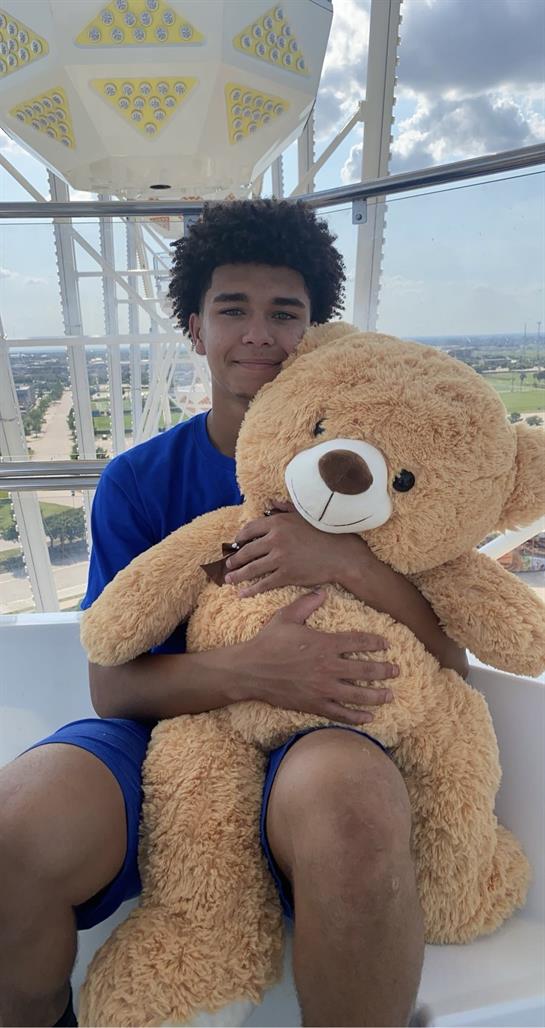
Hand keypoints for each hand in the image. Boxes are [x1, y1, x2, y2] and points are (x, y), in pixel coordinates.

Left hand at [224, 500, 372, 597]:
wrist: (343, 556)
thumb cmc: (327, 533)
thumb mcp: (306, 515)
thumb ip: (286, 508)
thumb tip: (272, 502)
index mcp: (278, 523)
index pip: (251, 529)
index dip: (240, 537)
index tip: (236, 543)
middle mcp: (275, 539)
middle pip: (247, 550)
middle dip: (235, 559)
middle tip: (228, 564)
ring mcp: (280, 558)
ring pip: (252, 568)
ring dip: (237, 574)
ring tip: (229, 579)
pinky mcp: (286, 575)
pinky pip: (264, 583)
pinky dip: (251, 589)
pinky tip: (242, 593)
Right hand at [233, 590, 396, 725]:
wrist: (250, 670)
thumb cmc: (268, 642)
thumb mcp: (286, 616)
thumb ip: (306, 603)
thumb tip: (322, 591)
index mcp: (324, 644)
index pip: (358, 642)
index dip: (376, 642)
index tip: (387, 644)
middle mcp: (328, 667)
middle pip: (365, 670)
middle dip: (384, 670)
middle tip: (396, 671)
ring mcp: (323, 689)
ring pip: (358, 694)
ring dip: (377, 695)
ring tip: (390, 695)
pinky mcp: (314, 705)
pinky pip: (341, 713)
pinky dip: (357, 717)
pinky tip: (369, 717)